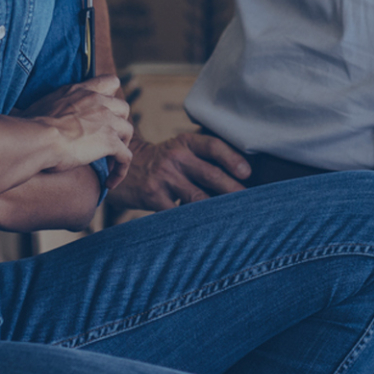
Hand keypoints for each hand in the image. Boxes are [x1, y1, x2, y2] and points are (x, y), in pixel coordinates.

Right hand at [19, 76, 133, 171]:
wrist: (36, 138)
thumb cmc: (30, 126)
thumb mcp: (43, 104)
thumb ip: (53, 105)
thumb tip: (38, 116)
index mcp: (82, 91)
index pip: (110, 81)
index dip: (112, 96)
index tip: (106, 111)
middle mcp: (98, 102)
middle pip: (123, 108)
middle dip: (119, 123)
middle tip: (107, 139)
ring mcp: (107, 121)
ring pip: (128, 131)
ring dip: (122, 145)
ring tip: (109, 161)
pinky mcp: (110, 141)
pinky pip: (126, 157)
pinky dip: (120, 170)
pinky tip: (111, 182)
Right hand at [111, 128, 251, 208]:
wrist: (122, 169)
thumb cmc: (162, 163)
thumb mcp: (179, 150)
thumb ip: (203, 159)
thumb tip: (243, 180)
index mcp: (185, 143)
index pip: (213, 146)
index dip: (232, 159)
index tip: (247, 173)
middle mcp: (175, 157)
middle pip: (210, 174)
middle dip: (233, 190)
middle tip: (251, 204)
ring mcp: (163, 177)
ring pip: (198, 197)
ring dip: (218, 210)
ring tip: (236, 220)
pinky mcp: (153, 196)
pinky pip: (179, 213)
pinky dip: (196, 222)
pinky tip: (209, 230)